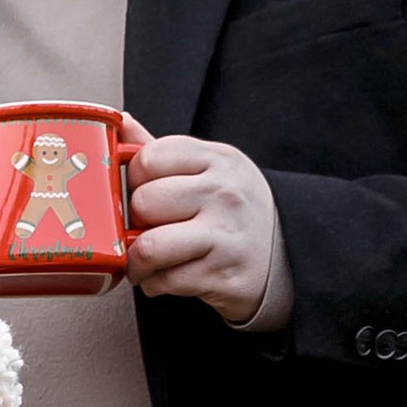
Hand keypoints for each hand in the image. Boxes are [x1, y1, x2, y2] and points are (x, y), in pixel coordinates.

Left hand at [122, 115, 282, 324]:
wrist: (284, 256)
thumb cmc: (234, 211)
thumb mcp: (210, 170)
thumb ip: (164, 152)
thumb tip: (121, 123)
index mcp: (218, 159)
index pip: (149, 158)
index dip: (134, 180)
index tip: (142, 193)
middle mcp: (224, 192)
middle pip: (144, 202)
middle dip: (134, 222)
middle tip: (145, 229)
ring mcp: (225, 234)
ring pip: (149, 246)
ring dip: (136, 260)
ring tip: (145, 260)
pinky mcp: (222, 273)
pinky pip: (164, 280)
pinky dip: (154, 284)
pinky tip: (165, 277)